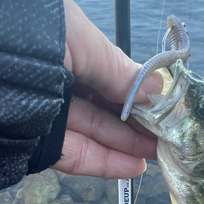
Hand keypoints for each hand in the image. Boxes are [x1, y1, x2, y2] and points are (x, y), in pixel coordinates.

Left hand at [52, 0, 162, 178]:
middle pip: (106, 108)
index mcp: (68, 50)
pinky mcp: (38, 144)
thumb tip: (158, 89)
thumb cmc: (34, 36)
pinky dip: (106, 162)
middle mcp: (59, 83)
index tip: (164, 108)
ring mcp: (47, 115)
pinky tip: (134, 167)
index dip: (138, 94)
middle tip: (168, 137)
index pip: (111, 77)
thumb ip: (120, 71)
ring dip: (128, 146)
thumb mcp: (84, 43)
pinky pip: (78, 154)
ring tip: (159, 155)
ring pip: (95, 134)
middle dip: (138, 123)